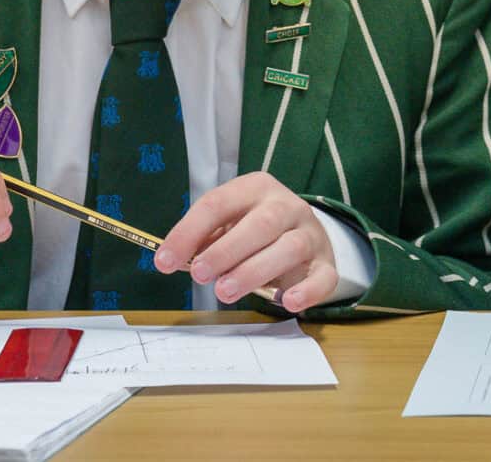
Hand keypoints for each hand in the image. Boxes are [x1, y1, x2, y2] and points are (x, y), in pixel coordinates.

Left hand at [154, 172, 335, 310]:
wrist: (305, 234)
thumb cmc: (254, 232)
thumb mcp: (228, 225)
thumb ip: (204, 240)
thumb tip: (170, 259)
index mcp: (255, 189)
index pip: (218, 204)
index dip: (189, 232)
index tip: (164, 261)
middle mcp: (287, 206)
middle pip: (260, 223)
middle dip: (226, 250)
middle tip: (199, 275)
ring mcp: (310, 234)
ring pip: (289, 247)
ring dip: (255, 271)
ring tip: (225, 292)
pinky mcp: (326, 264)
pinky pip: (322, 277)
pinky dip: (307, 291)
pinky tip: (288, 302)